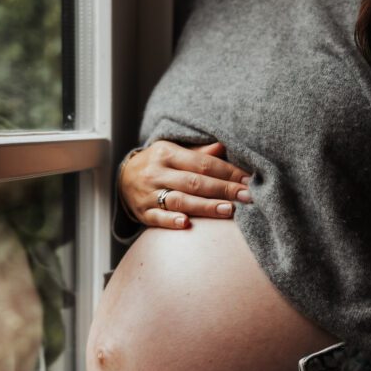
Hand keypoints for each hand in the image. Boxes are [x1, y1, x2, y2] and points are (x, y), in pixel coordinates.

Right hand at [120, 140, 252, 228]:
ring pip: (180, 200)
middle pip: (194, 182)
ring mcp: (148, 194)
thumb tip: (224, 146)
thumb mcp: (174, 151)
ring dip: (205, 206)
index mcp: (167, 153)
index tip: (248, 179)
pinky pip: (158, 218)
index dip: (227, 171)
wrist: (122, 178)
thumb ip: (199, 153)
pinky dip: (172, 221)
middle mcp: (157, 173)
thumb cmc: (158, 164)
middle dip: (223, 189)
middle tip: (247, 196)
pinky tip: (187, 223)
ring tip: (228, 210)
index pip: (203, 163)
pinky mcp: (143, 213)